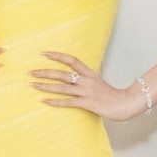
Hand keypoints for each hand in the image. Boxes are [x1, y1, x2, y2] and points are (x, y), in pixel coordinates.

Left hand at [29, 51, 144, 121]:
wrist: (125, 103)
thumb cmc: (111, 94)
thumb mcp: (98, 82)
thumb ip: (86, 78)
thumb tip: (74, 76)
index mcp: (89, 73)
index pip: (71, 60)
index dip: (58, 56)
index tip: (44, 53)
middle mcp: (86, 80)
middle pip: (62, 73)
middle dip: (45, 72)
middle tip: (31, 71)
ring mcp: (86, 92)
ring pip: (62, 87)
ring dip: (46, 86)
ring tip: (32, 85)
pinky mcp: (87, 103)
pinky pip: (68, 102)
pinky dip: (56, 102)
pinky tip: (44, 102)